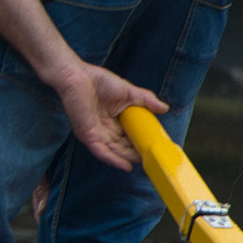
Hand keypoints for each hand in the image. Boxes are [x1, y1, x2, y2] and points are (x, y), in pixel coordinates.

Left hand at [54, 65, 168, 173]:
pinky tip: (126, 166)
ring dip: (128, 158)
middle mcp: (104, 130)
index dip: (141, 142)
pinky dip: (113, 159)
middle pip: (122, 146)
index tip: (156, 146)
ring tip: (144, 163)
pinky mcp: (87, 135)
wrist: (77, 77)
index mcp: (113, 120)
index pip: (129, 135)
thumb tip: (164, 109)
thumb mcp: (129, 92)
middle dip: (136, 153)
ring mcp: (95, 133)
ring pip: (114, 151)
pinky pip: (101, 151)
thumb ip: (146, 101)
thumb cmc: (99, 82)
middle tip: (153, 158)